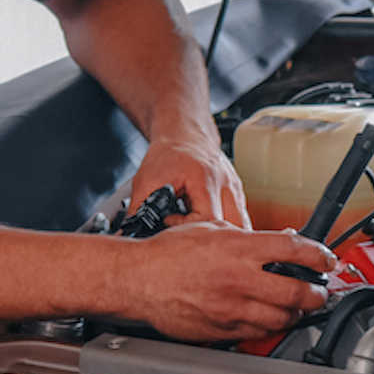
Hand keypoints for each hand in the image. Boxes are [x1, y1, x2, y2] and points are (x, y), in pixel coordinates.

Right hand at [114, 224, 334, 340]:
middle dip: (316, 294)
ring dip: (295, 314)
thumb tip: (280, 242)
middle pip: (296, 293)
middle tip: (319, 292)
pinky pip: (256, 334)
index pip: (295, 251)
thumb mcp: (212, 228)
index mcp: (239, 248)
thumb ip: (249, 237)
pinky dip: (268, 327)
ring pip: (280, 319)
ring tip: (297, 308)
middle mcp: (239, 279)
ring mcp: (230, 308)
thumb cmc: (169, 252)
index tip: (327, 261)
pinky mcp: (220, 330)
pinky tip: (269, 319)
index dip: (319, 257)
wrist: (138, 278)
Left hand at [131, 130, 248, 227]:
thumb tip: (129, 233)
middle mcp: (226, 184)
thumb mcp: (146, 179)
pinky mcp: (237, 194)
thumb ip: (138, 208)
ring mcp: (235, 189)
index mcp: (204, 178)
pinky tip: (209, 226)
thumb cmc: (168, 153)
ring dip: (225, 237)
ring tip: (200, 234)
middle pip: (235, 226)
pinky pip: (241, 219)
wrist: (185, 133)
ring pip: (243, 226)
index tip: (171, 221)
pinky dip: (228, 229)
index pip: (209, 217)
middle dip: (212, 240)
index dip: (188, 227)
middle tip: (189, 236)